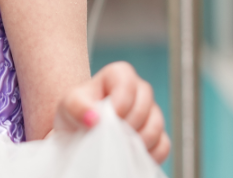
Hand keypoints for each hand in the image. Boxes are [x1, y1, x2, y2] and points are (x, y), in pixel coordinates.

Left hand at [54, 61, 170, 163]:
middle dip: (127, 124)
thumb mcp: (69, 104)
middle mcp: (138, 89)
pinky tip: (131, 156)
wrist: (81, 133)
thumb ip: (79, 106)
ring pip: (156, 125)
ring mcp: (150, 111)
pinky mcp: (157, 133)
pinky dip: (149, 154)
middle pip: (145, 104)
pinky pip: (163, 145)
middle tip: (111, 136)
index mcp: (118, 75)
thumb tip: (95, 119)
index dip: (120, 104)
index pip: (128, 84)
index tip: (107, 119)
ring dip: (137, 141)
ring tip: (119, 147)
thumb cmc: (77, 112)